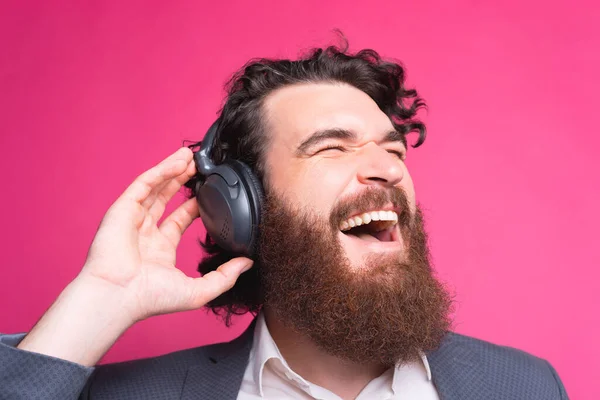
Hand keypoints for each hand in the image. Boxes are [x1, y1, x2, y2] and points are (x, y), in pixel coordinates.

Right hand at [79, 147, 252, 323]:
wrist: (119, 297)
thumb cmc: (151, 299)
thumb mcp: (199, 290)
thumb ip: (225, 276)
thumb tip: (248, 263)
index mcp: (159, 250)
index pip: (179, 220)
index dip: (195, 205)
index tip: (211, 192)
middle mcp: (145, 232)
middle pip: (166, 198)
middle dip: (183, 181)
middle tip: (201, 167)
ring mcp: (132, 219)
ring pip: (155, 187)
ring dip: (172, 170)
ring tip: (191, 155)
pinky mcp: (122, 209)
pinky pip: (144, 184)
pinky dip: (161, 171)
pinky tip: (179, 163)